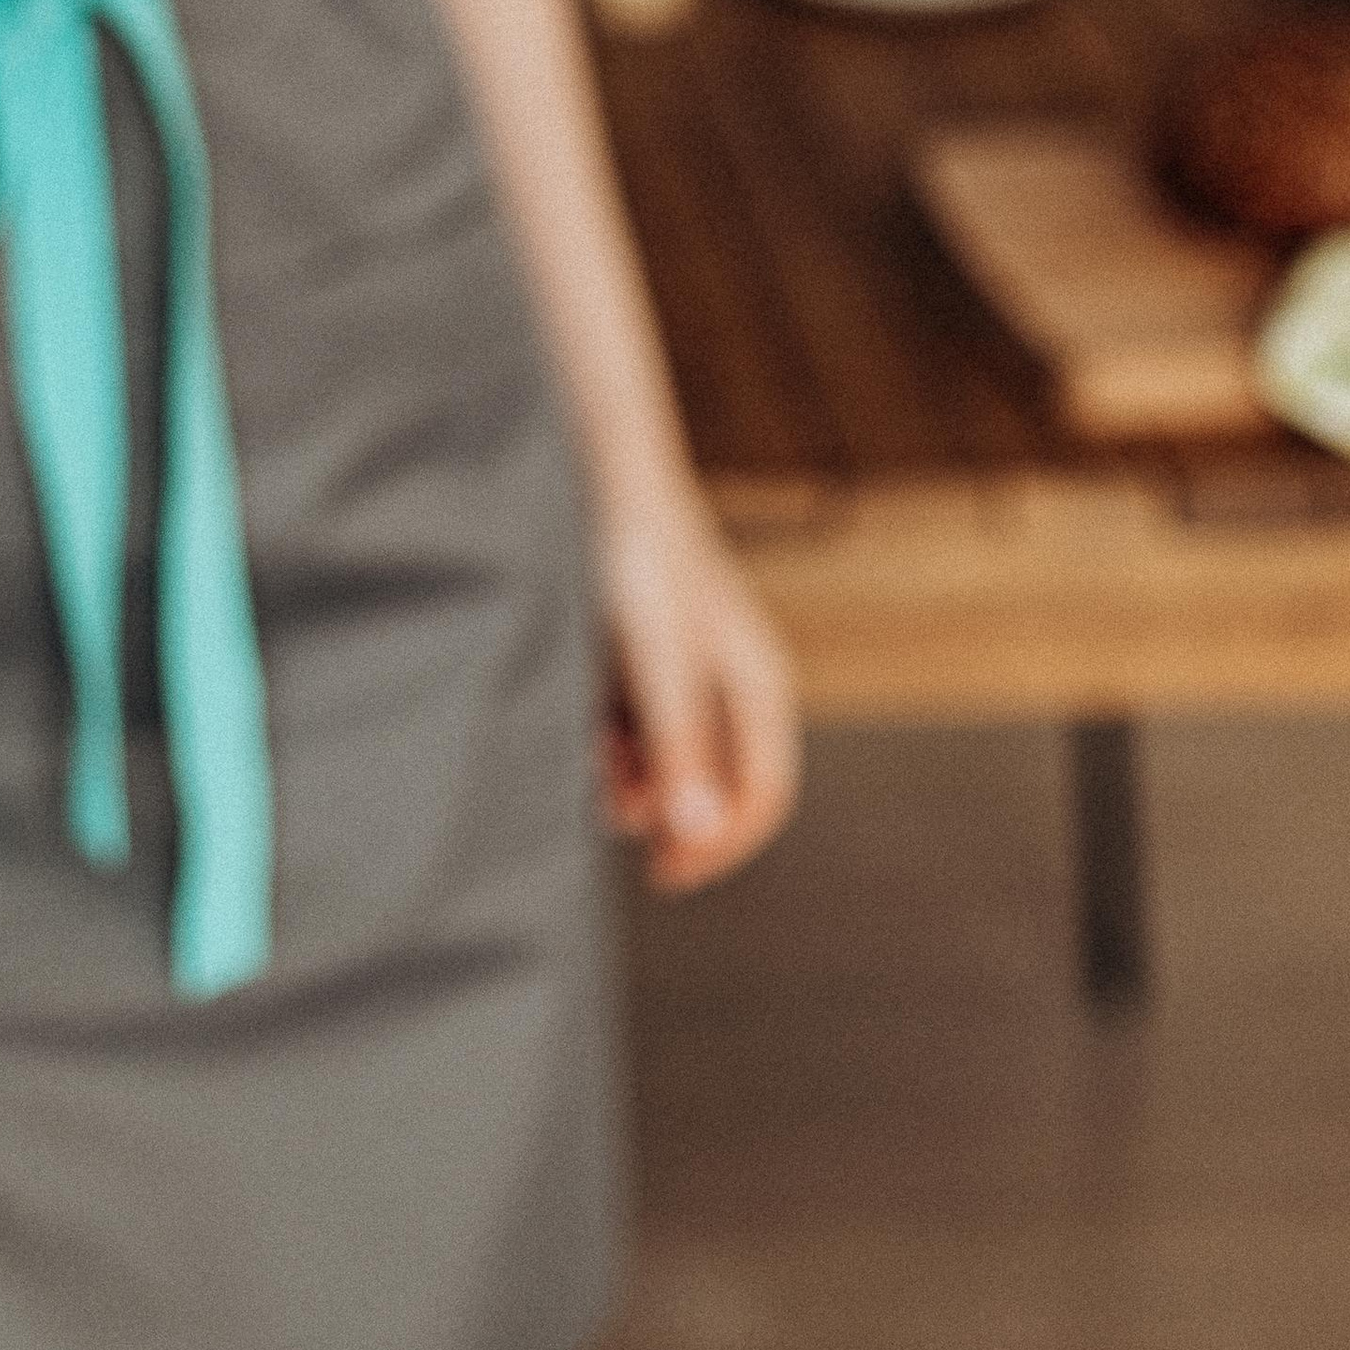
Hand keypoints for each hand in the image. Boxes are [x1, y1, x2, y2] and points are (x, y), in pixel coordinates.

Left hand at [595, 477, 801, 892]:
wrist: (597, 476)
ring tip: (596, 779)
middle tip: (622, 834)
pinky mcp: (641, 656)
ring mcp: (686, 670)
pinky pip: (638, 727)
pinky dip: (615, 748)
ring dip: (637, 784)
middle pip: (716, 783)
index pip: (762, 793)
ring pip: (672, 759)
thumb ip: (678, 742)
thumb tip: (695, 831)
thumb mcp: (657, 659)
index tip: (664, 873)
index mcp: (758, 683)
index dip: (719, 845)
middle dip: (671, 817)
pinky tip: (588, 743)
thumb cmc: (638, 559)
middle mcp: (730, 682)